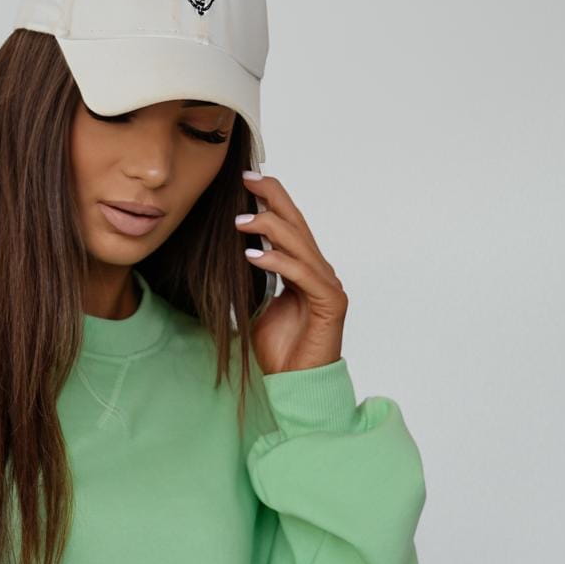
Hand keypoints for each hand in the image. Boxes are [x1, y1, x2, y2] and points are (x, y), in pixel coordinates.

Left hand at [236, 172, 347, 375]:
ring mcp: (327, 286)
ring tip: (240, 220)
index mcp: (303, 271)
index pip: (288, 227)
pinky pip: (303, 275)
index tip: (246, 182)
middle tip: (247, 179)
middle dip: (273, 198)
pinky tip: (254, 256)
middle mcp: (318, 273)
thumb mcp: (257, 307)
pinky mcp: (330, 303)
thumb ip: (254, 282)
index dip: (271, 201)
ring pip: (300, 246)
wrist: (295, 385)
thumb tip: (233, 260)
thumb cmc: (279, 351)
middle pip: (298, 225)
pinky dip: (279, 263)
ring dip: (270, 229)